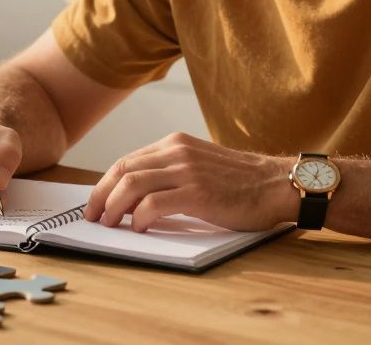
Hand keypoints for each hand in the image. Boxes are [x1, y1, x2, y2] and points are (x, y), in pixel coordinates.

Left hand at [84, 132, 296, 232]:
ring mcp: (187, 170)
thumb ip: (171, 172)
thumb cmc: (241, 182)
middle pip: (122, 170)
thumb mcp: (200, 165)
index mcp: (175, 143)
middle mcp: (177, 151)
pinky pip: (153, 203)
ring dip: (113, 207)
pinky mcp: (197, 192)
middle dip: (101, 195)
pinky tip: (137, 228)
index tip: (95, 203)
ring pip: (132, 184)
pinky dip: (138, 217)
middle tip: (93, 217)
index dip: (104, 183)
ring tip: (109, 225)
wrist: (277, 185)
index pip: (126, 160)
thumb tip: (135, 196)